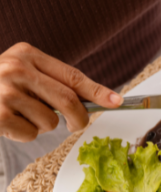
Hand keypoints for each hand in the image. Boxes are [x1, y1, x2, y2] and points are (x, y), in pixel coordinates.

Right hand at [0, 42, 122, 141]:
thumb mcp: (24, 72)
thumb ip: (53, 82)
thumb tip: (99, 100)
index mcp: (27, 54)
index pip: (73, 75)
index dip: (97, 91)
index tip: (117, 101)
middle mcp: (15, 69)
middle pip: (68, 100)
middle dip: (79, 118)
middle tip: (77, 125)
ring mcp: (4, 92)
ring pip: (50, 121)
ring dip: (43, 125)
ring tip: (22, 114)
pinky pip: (31, 134)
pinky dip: (25, 134)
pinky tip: (9, 122)